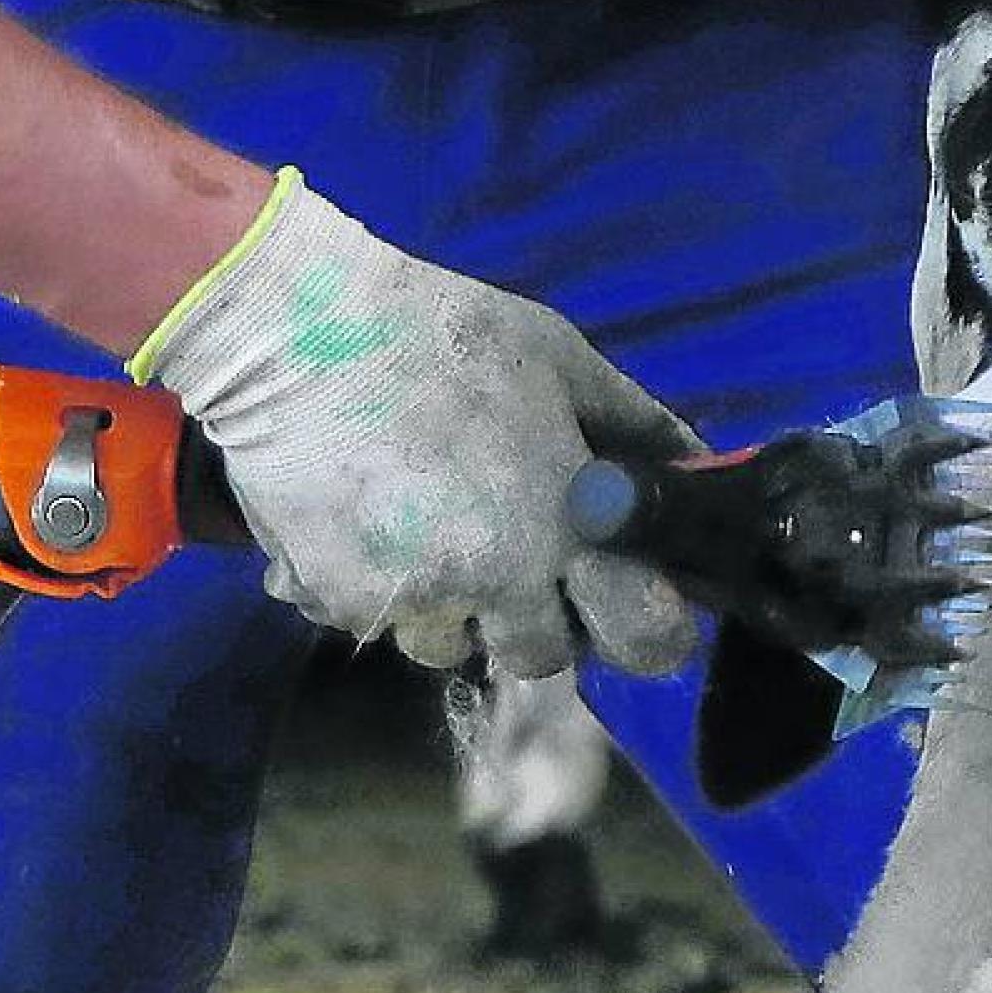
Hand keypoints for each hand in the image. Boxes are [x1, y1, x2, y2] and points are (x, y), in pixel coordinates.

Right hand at [134, 169, 701, 676]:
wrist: (295, 335)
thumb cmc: (443, 336)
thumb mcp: (562, 360)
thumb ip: (635, 426)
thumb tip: (696, 466)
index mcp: (563, 526)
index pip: (641, 636)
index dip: (645, 630)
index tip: (628, 606)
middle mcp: (495, 582)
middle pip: (539, 657)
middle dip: (535, 621)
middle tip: (513, 559)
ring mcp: (413, 601)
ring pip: (449, 647)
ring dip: (451, 610)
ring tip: (428, 533)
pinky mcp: (337, 602)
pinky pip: (373, 620)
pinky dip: (373, 586)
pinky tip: (364, 520)